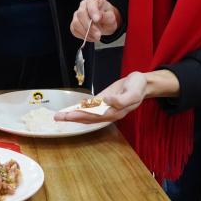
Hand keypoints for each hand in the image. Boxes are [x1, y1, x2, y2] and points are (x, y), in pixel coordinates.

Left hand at [53, 70, 180, 123]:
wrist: (142, 83)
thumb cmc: (138, 87)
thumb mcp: (133, 92)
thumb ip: (122, 100)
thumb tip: (108, 101)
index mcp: (116, 111)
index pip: (96, 115)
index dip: (83, 115)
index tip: (71, 115)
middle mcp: (109, 113)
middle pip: (89, 117)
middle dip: (73, 117)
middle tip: (58, 117)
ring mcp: (106, 109)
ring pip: (88, 115)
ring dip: (74, 115)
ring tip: (60, 116)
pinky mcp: (104, 103)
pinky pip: (90, 109)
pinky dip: (80, 110)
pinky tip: (71, 110)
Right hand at [69, 0, 121, 41]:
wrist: (105, 24)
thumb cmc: (108, 18)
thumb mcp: (112, 17)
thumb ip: (106, 16)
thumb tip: (98, 17)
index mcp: (94, 1)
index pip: (91, 4)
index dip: (93, 12)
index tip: (97, 20)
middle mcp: (83, 6)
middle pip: (81, 14)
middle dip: (89, 26)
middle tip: (98, 35)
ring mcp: (77, 15)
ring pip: (76, 23)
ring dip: (86, 33)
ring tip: (96, 37)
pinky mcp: (74, 24)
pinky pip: (75, 31)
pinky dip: (83, 36)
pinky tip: (91, 37)